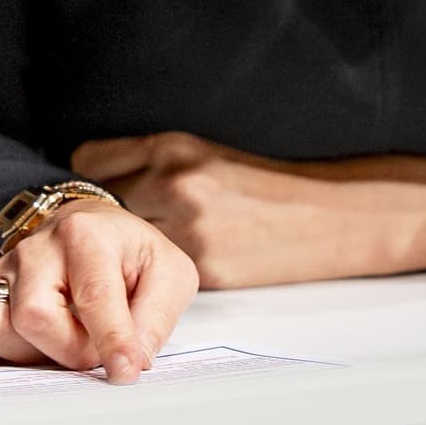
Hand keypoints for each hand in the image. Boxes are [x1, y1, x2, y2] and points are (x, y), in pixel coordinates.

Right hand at [0, 203, 192, 381]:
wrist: (87, 228)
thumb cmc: (128, 256)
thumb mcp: (167, 273)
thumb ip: (157, 317)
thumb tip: (132, 360)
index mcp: (85, 237)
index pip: (94, 298)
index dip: (112, 342)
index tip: (124, 372)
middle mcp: (34, 249)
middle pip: (33, 318)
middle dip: (68, 350)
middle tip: (91, 348)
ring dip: (27, 354)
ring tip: (56, 343)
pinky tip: (6, 351)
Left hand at [75, 135, 425, 288]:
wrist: (337, 215)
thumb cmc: (275, 188)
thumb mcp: (211, 157)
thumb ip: (159, 166)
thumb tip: (106, 190)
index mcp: (174, 146)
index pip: (90, 161)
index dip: (89, 183)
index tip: (92, 198)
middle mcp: (174, 180)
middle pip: (96, 206)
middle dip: (97, 223)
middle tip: (102, 239)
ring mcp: (188, 225)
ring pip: (121, 246)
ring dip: (120, 255)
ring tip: (129, 261)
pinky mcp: (205, 268)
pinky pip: (156, 275)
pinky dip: (152, 278)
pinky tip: (163, 277)